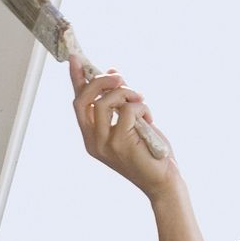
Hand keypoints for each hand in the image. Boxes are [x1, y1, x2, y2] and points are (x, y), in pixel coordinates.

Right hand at [69, 57, 177, 198]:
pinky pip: (127, 110)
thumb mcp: (132, 122)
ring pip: (105, 101)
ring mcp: (104, 143)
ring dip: (127, 94)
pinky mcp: (119, 143)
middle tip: (120, 78)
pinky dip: (141, 108)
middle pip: (83, 99)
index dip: (76, 80)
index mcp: (92, 136)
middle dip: (101, 81)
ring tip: (141, 101)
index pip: (79, 103)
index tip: (75, 58)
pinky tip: (149, 120)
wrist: (164, 182)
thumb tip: (113, 73)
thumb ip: (120, 101)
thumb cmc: (149, 152)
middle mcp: (93, 141)